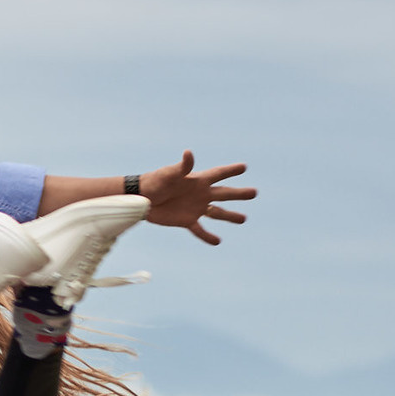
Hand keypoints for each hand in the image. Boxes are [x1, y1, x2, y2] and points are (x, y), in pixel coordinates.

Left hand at [139, 151, 254, 245]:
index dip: (231, 171)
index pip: (218, 174)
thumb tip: (189, 153)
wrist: (140, 198)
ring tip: (243, 219)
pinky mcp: (186, 220)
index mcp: (198, 180)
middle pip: (224, 194)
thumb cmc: (154, 182)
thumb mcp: (169, 174)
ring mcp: (195, 208)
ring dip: (230, 216)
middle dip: (239, 193)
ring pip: (217, 213)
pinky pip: (200, 230)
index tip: (244, 167)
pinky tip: (217, 242)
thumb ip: (182, 167)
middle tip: (254, 193)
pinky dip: (208, 236)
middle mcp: (200, 194)